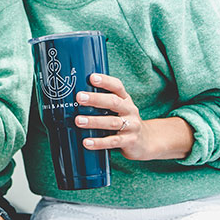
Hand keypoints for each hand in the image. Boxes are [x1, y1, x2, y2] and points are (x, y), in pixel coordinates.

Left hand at [74, 73, 192, 160]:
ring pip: (112, 122)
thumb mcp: (118, 109)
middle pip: (114, 102)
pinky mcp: (130, 141)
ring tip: (78, 120)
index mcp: (125, 99)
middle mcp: (130, 110)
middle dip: (96, 99)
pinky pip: (113, 141)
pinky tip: (86, 142)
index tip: (92, 77)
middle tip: (79, 97)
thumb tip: (74, 96)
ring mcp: (131, 126)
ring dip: (94, 121)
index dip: (105, 81)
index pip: (117, 86)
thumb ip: (103, 103)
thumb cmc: (124, 121)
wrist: (146, 141)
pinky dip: (99, 142)